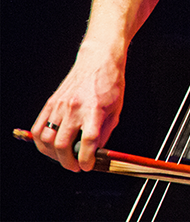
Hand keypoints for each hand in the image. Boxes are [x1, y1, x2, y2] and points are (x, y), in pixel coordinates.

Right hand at [31, 41, 125, 171]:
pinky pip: (38, 128)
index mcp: (94, 109)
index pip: (87, 142)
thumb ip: (104, 133)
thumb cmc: (110, 83)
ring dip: (54, 155)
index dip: (87, 160)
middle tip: (76, 165)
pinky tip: (50, 146)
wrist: (99, 59)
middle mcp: (74, 108)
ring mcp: (60, 105)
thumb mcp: (115, 109)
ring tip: (64, 157)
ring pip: (47, 140)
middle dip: (68, 162)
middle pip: (62, 145)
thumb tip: (94, 154)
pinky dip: (41, 142)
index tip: (87, 166)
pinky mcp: (51, 102)